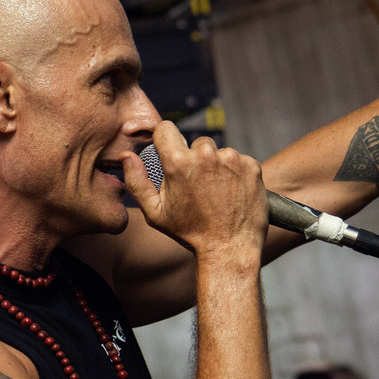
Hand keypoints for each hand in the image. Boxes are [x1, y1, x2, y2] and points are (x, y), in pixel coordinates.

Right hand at [120, 120, 267, 258]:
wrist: (230, 249)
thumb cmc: (191, 233)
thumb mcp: (155, 213)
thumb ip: (137, 181)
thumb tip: (126, 156)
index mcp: (179, 162)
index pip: (166, 129)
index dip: (165, 140)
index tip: (169, 152)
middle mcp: (206, 155)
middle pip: (195, 143)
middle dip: (194, 159)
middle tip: (198, 187)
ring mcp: (232, 159)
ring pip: (218, 153)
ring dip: (217, 167)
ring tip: (217, 194)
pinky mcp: (252, 165)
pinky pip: (239, 161)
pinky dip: (236, 173)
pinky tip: (232, 194)